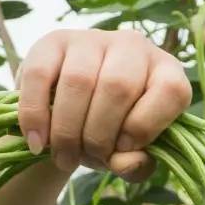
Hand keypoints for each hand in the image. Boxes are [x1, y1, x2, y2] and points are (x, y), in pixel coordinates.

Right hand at [15, 28, 191, 182]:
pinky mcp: (53, 41)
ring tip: (62, 157)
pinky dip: (35, 116)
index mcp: (166, 72)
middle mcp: (134, 46)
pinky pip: (40, 75)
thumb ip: (135, 165)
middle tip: (84, 159)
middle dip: (98, 136)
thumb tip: (126, 162)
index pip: (170, 91)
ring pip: (79, 81)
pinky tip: (38, 142)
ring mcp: (93, 39)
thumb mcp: (127, 155)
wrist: (68, 116)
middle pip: (118, 87)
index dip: (145, 128)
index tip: (121, 151)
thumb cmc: (109, 134)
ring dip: (67, 131)